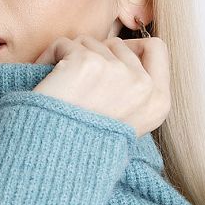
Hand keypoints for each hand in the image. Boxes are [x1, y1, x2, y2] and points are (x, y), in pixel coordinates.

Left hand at [31, 34, 170, 137]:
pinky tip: (46, 81)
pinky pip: (64, 44)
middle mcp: (144, 87)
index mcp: (158, 104)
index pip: (156, 49)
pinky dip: (49, 57)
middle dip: (94, 55)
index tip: (109, 59)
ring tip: (60, 88)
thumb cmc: (82, 146)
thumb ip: (133, 92)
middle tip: (76, 81)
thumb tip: (124, 52)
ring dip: (70, 58)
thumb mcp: (125, 125)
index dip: (131, 46)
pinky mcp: (89, 64)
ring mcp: (118, 73)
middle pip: (117, 44)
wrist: (53, 162)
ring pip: (90, 42)